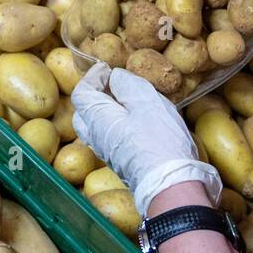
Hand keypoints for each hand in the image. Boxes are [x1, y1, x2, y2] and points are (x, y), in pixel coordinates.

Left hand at [71, 63, 221, 215]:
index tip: (107, 68)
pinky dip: (115, 124)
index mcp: (97, 118)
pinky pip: (109, 137)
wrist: (171, 184)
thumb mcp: (145, 100)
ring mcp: (107, 152)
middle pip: (84, 112)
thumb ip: (126, 84)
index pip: (81, 92)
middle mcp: (95, 137)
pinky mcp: (120, 162)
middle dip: (95, 94)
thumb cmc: (159, 138)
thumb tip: (115, 78)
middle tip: (114, 84)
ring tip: (128, 101)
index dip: (92, 76)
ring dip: (106, 110)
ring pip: (96, 127)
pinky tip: (136, 122)